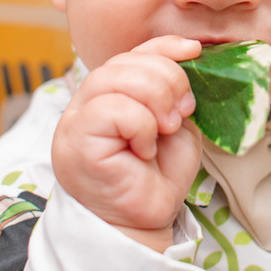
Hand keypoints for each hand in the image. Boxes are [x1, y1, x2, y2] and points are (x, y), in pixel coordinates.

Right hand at [52, 36, 202, 251]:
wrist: (143, 223)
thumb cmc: (156, 177)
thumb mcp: (174, 123)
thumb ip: (172, 91)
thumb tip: (188, 54)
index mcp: (108, 94)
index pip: (130, 54)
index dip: (162, 47)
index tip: (194, 51)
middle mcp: (86, 102)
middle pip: (125, 61)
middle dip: (167, 78)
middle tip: (181, 113)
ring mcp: (76, 119)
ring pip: (116, 77)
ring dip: (156, 99)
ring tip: (166, 129)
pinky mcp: (75, 138)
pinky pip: (113, 109)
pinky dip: (141, 126)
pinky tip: (143, 149)